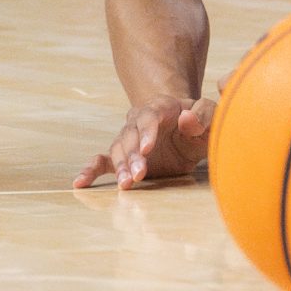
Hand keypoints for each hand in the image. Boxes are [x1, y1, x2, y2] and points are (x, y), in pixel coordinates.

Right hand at [74, 95, 213, 190]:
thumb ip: (203, 114)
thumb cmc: (202, 122)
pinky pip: (103, 161)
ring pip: (118, 150)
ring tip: (127, 184)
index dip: (147, 131)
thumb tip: (185, 119)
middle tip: (140, 173)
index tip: (148, 148)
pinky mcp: (125, 157)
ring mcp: (130, 139)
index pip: (150, 116)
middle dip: (134, 155)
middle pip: (131, 135)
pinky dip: (91, 170)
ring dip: (121, 167)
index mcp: (162, 107)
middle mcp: (141, 121)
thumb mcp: (210, 114)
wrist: (190, 130)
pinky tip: (80, 182)